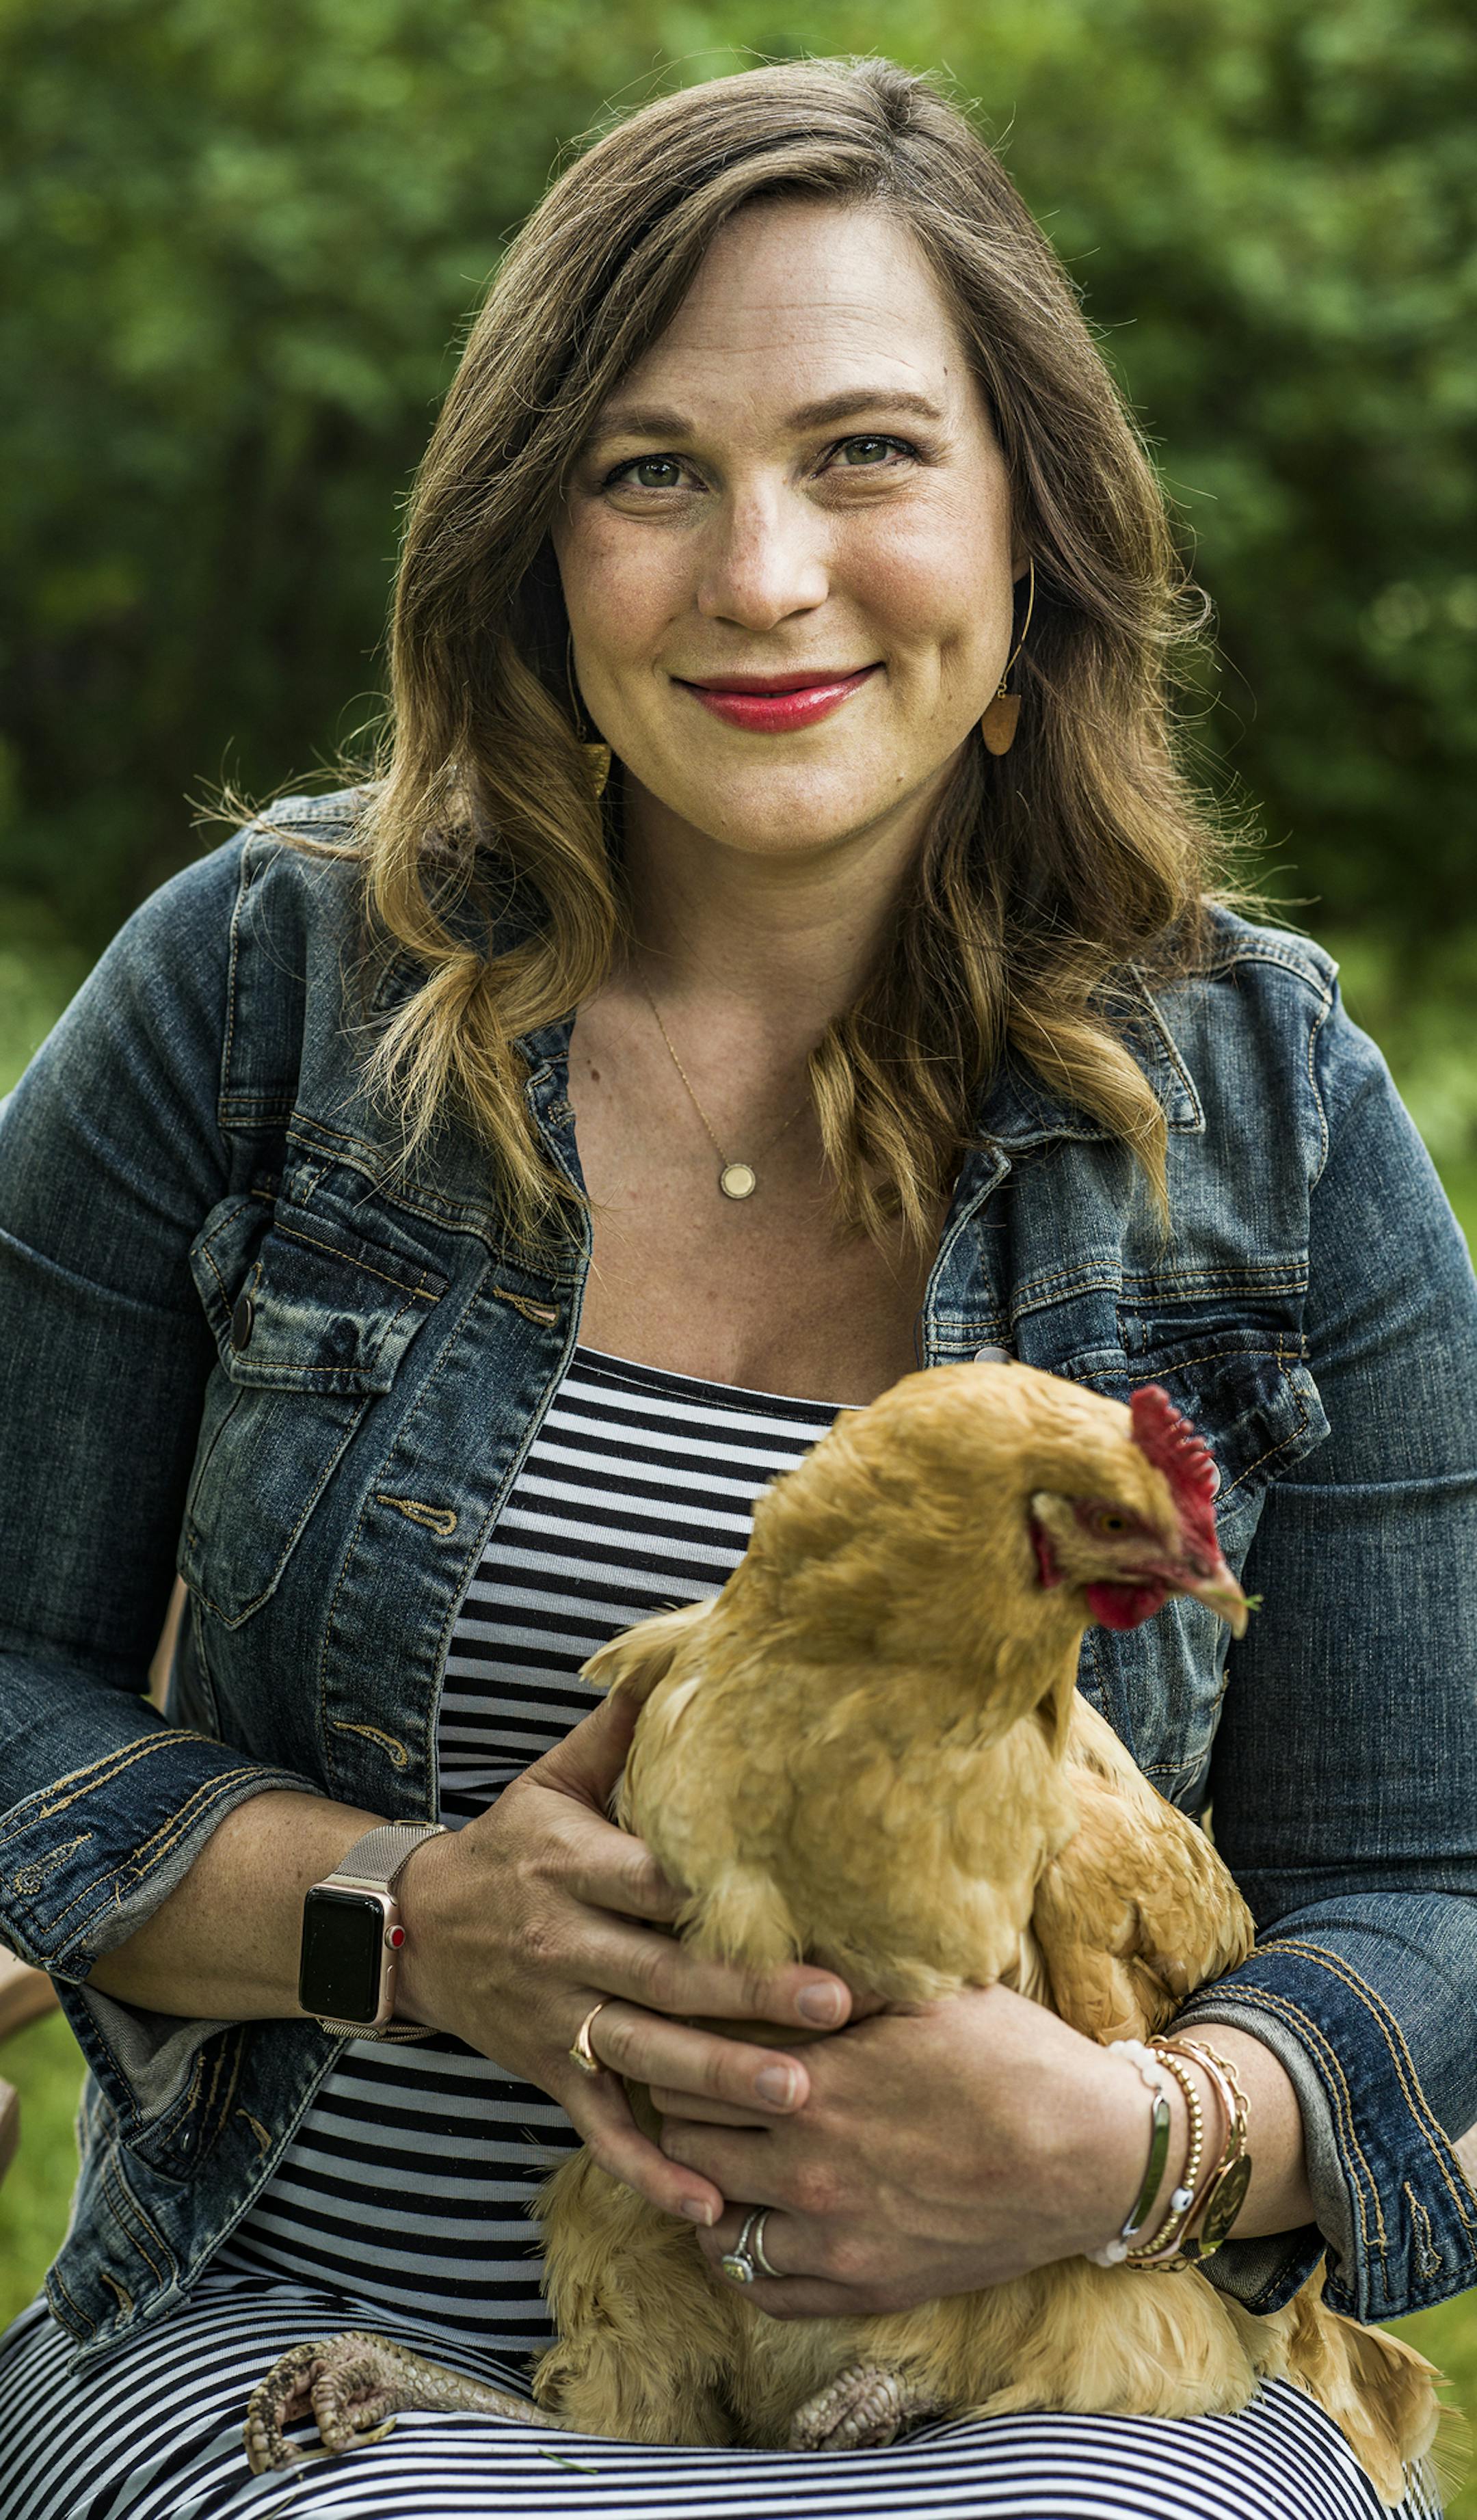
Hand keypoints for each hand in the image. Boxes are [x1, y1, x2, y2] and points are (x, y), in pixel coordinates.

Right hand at [393, 1688, 852, 2226]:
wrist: (412, 1927)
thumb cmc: (507, 1844)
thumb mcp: (550, 1781)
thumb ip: (620, 1732)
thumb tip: (678, 1650)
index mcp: (571, 1866)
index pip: (650, 1882)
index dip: (715, 1898)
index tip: (797, 1904)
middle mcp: (565, 1946)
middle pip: (664, 1975)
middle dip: (750, 1995)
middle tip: (835, 2007)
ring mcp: (556, 2018)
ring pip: (644, 2056)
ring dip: (718, 2081)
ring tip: (796, 2097)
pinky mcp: (549, 2073)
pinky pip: (602, 2129)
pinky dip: (651, 2172)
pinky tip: (711, 2206)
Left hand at [656, 1982, 1153, 2318]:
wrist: (1096, 2157)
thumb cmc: (1018, 2058)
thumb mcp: (926, 1991)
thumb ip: (840, 1975)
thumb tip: (773, 1939)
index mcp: (818, 2081)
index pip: (689, 2065)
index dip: (682, 2043)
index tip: (689, 2031)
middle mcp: (811, 2165)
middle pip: (685, 2137)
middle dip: (685, 2107)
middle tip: (698, 2087)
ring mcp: (834, 2238)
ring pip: (707, 2218)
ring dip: (702, 2184)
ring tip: (718, 2154)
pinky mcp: (863, 2289)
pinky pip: (757, 2288)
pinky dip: (736, 2256)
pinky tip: (748, 2221)